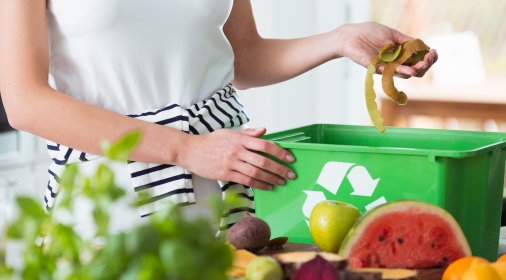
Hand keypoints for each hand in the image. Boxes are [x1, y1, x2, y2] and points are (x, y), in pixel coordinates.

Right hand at [178, 127, 295, 189]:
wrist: (190, 150)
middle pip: (263, 160)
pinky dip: (259, 184)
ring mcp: (231, 163)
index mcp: (240, 139)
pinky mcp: (226, 174)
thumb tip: (264, 130)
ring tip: (281, 182)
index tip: (290, 158)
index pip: (265, 145)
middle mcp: (237, 150)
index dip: (279, 152)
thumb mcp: (229, 133)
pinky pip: (246, 181)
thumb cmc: (210, 141)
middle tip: (290, 174)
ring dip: (271, 178)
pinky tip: (267, 186)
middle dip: (279, 168)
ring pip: (256, 173)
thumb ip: (248, 133)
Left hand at [336, 22, 437, 78]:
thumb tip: (424, 47)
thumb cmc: (369, 32)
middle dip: (425, 65)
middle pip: (415, 71)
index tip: (433, 52)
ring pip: (405, 74)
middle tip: (429, 58)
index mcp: (401, 54)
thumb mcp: (392, 34)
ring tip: (422, 64)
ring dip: (416, 69)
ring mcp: (386, 67)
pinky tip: (410, 69)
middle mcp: (395, 63)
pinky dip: (401, 71)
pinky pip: (391, 72)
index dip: (429, 58)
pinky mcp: (376, 68)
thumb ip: (407, 41)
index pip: (419, 61)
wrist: (351, 35)